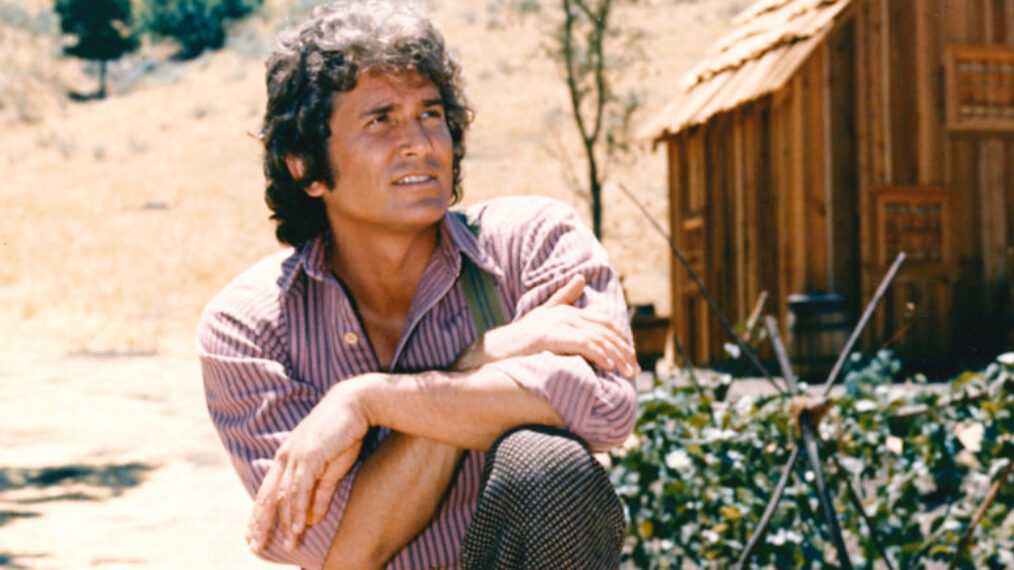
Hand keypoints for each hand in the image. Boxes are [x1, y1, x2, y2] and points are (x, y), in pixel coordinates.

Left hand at [247, 381, 370, 553]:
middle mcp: (285, 456)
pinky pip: (300, 489)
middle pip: (267, 496)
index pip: (267, 491)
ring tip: (288, 545)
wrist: (355, 404)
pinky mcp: (309, 455)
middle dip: (260, 523)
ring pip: (284, 496)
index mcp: (286, 457)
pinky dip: (298, 509)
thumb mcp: (332, 468)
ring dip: (285, 523)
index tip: (252, 535)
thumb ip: (321, 493)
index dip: (259, 514)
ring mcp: (295, 455)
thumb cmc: (344, 432)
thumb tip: (311, 519)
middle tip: (255, 546)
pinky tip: (298, 527)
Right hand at [455, 274, 638, 376]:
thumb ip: (562, 298)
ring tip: (627, 372)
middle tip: (635, 370)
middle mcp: (565, 314)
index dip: (620, 339)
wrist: (493, 351)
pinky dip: (599, 354)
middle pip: (605, 331)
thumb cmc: (518, 339)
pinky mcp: (550, 337)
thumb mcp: (543, 316)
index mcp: (566, 311)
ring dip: (617, 356)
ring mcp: (557, 324)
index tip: (631, 356)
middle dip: (623, 351)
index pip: (603, 323)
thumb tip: (580, 278)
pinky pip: (582, 345)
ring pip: (598, 338)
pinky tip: (609, 366)